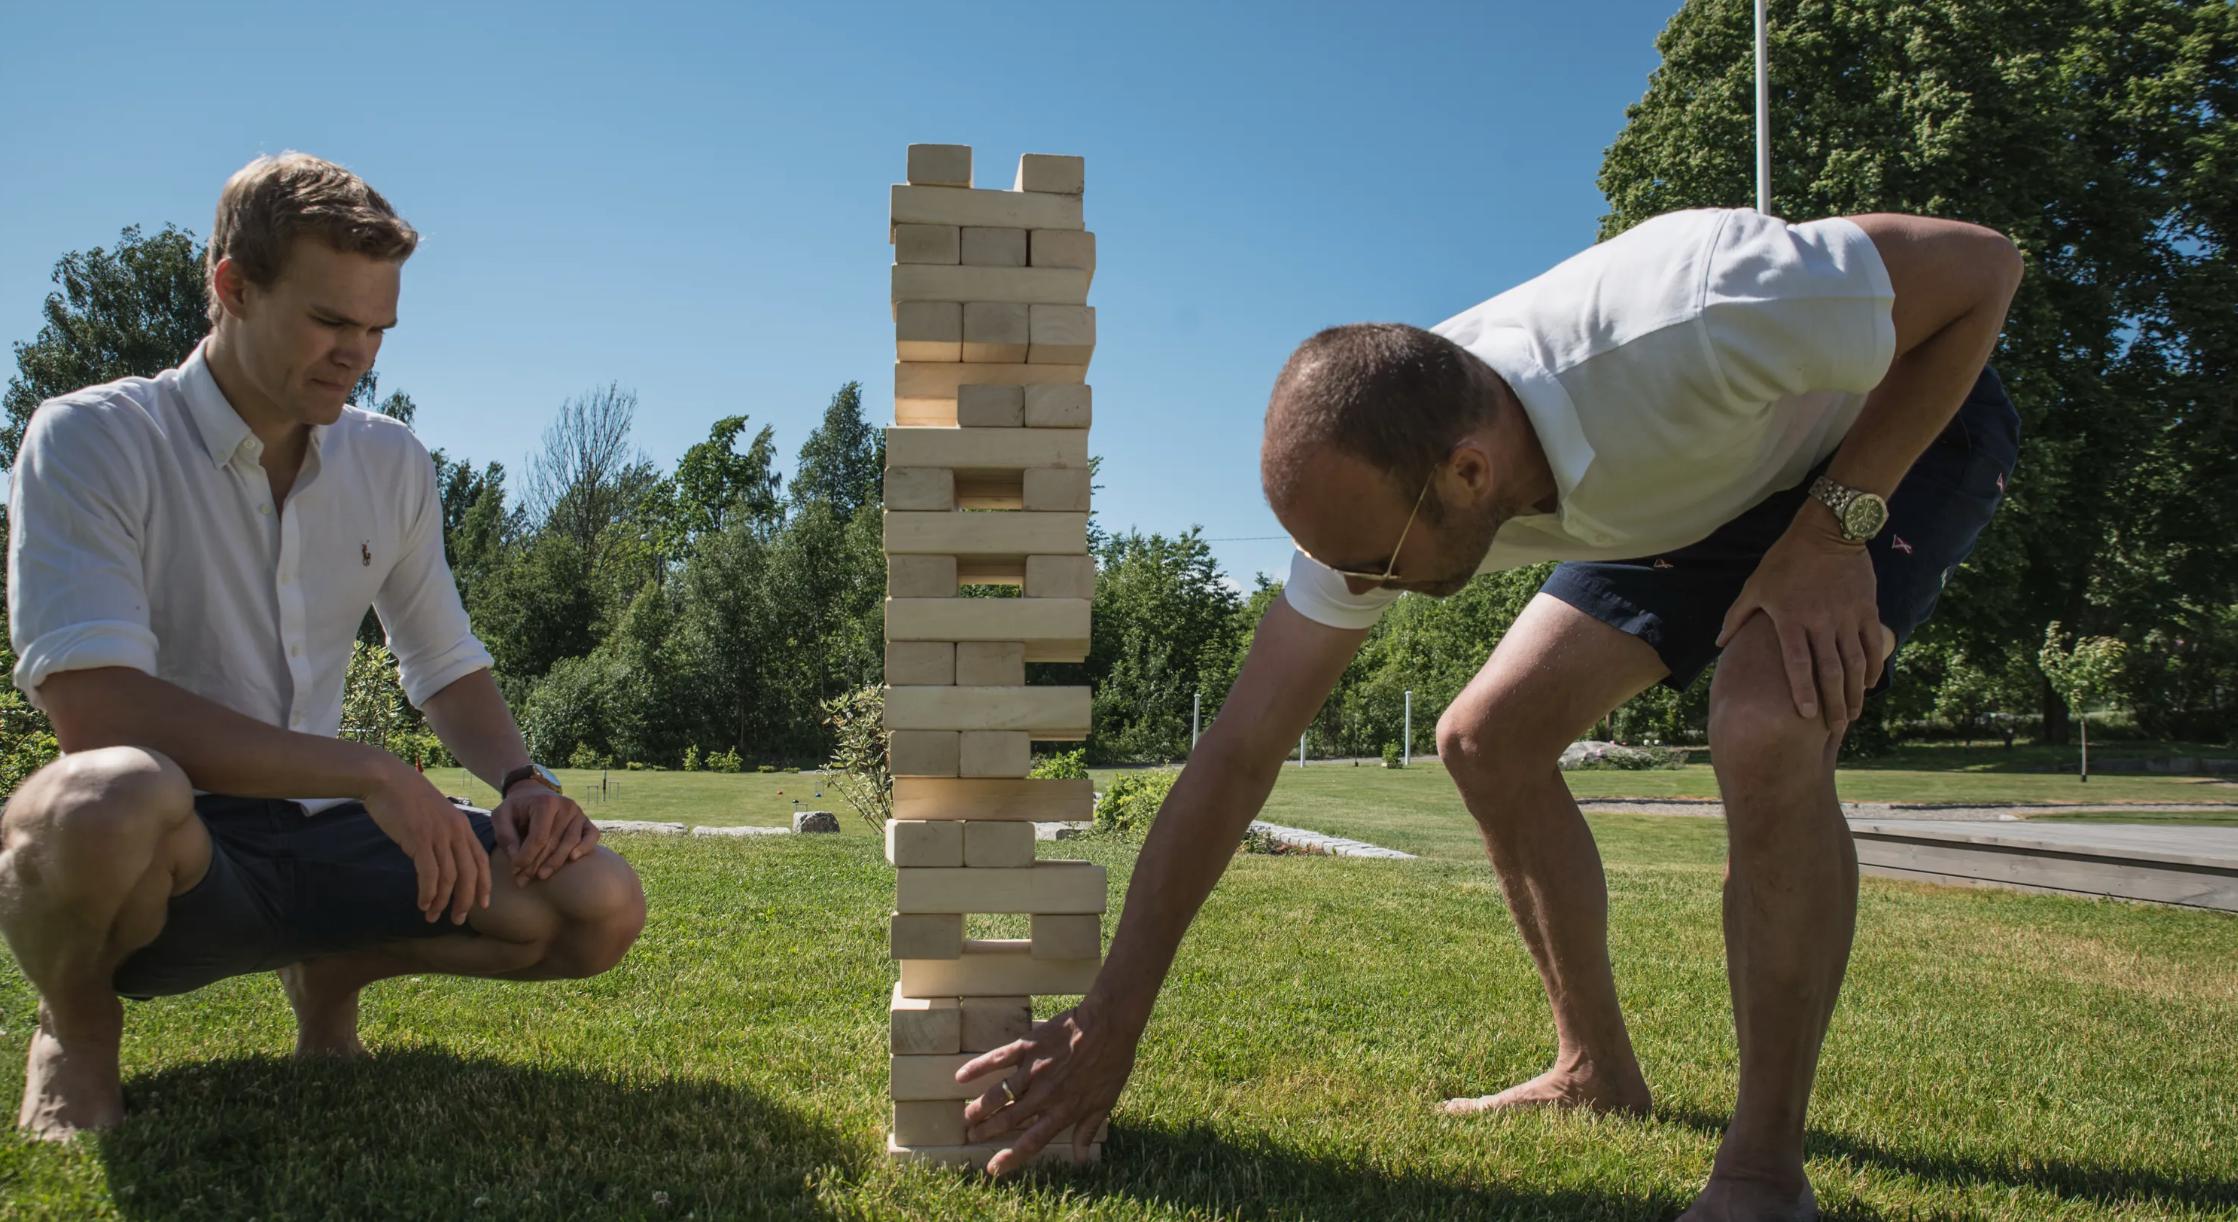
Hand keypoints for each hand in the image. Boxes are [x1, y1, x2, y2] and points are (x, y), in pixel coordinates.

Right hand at [363, 764, 490, 924]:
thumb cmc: (408, 798)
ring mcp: (439, 835)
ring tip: (433, 915)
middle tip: (456, 919)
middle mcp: (456, 832)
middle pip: (469, 874)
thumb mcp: (436, 815)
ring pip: (449, 878)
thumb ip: (444, 834)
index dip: (484, 885)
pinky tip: (423, 903)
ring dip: (442, 901)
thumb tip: (443, 858)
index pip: (481, 860)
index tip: (482, 905)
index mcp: (462, 826)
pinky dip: (428, 892)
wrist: (388, 779)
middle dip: (465, 901)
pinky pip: (429, 873)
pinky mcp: (419, 839)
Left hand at [491, 781, 599, 886]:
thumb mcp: (501, 816)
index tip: (514, 870)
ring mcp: (578, 813)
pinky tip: (573, 858)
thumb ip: (505, 835)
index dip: (527, 857)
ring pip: (571, 843)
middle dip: (537, 864)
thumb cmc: (516, 808)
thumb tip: (516, 857)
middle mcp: (566, 806)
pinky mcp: (586, 820)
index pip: (538, 837)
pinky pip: (592, 836)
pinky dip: (585, 848)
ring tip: (541, 876)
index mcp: (545, 803)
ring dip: (555, 863)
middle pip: (554, 843)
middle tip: (523, 880)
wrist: (533, 794)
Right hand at [957, 999, 1141, 1175]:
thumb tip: (1081, 1159)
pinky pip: (997, 1059)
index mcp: (1062, 1111)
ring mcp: (1033, 1071)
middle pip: (1007, 1120)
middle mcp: (1043, 1095)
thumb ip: (1087, 1130)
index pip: (1031, 1142)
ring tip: (966, 1117)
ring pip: (998, 1095)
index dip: (1010, 1158)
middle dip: (986, 1131)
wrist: (1109, 1023)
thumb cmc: (1111, 1062)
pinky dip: (977, 1068)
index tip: (992, 1168)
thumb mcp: (1105, 1101)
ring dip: (979, 1108)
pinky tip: (960, 1076)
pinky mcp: (1027, 1047)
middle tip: (971, 1136)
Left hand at [1716, 509, 1882, 728]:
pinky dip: (1874, 667)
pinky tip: (1871, 686)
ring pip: (1855, 662)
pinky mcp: (1867, 609)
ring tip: (1853, 715)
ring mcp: (1847, 616)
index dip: (1802, 690)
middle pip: (1830, 671)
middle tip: (1836, 728)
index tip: (1806, 716)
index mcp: (1791, 619)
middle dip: (1833, 703)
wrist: (1828, 531)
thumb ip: (1737, 617)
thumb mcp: (1756, 586)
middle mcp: (1821, 621)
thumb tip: (1719, 644)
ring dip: (1855, 692)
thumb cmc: (1785, 560)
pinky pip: (1873, 644)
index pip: (1798, 663)